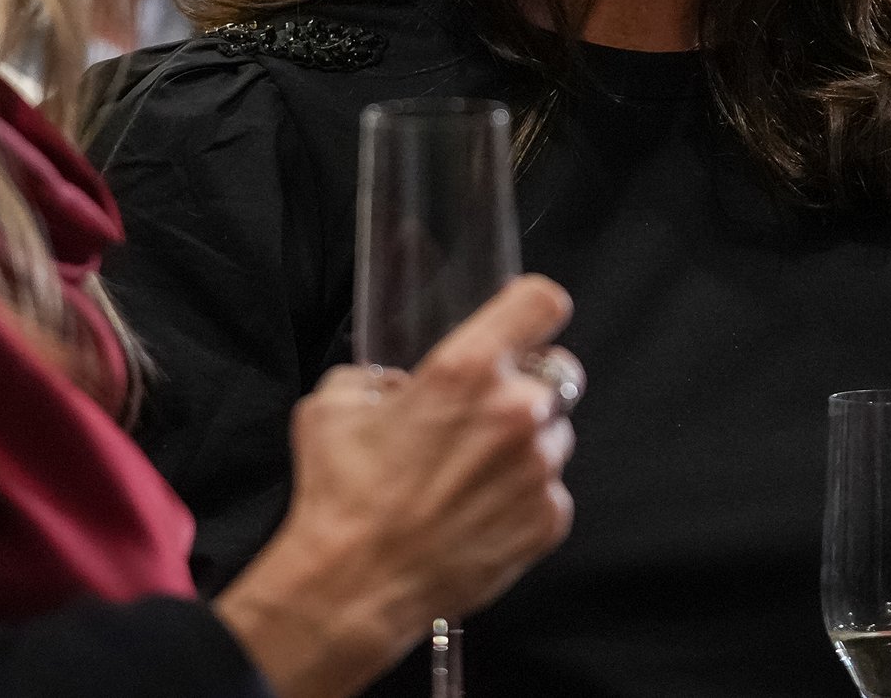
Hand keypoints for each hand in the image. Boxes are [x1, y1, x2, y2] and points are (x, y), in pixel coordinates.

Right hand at [215, 275, 581, 697]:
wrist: (354, 587)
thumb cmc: (340, 497)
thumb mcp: (333, 404)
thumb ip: (377, 377)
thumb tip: (398, 387)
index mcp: (466, 369)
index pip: (540, 303)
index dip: (533, 309)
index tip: (526, 321)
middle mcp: (515, 412)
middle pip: (557, 373)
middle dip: (526, 388)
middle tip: (483, 417)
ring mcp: (538, 468)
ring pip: (554, 435)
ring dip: (525, 446)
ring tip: (471, 475)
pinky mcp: (548, 519)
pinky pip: (551, 492)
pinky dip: (524, 498)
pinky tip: (479, 512)